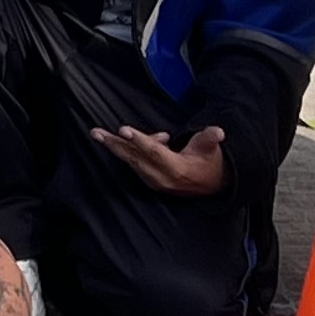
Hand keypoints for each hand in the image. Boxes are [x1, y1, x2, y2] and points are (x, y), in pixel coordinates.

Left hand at [94, 123, 228, 197]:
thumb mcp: (210, 148)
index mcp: (176, 168)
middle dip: (114, 144)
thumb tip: (218, 131)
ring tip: (98, 134)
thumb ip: (210, 139)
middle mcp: (161, 177)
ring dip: (115, 146)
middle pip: (134, 157)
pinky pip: (134, 162)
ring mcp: (154, 180)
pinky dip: (130, 149)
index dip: (140, 140)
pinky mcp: (150, 180)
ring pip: (131, 160)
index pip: (154, 152)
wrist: (211, 184)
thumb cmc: (208, 161)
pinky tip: (135, 137)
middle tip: (96, 133)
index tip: (124, 130)